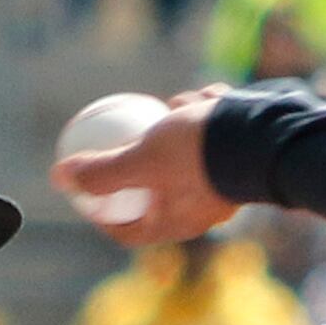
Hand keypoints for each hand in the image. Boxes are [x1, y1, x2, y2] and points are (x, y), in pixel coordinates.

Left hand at [49, 85, 237, 252]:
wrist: (266, 140)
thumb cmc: (200, 156)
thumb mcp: (141, 160)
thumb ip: (101, 173)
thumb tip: (59, 178)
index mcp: (174, 223)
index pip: (127, 228)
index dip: (102, 215)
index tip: (86, 195)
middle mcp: (199, 211)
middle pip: (155, 189)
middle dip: (141, 160)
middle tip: (125, 139)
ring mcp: (221, 186)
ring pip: (184, 156)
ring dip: (175, 128)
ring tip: (178, 105)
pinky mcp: (239, 161)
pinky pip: (211, 140)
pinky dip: (203, 119)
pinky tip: (203, 96)